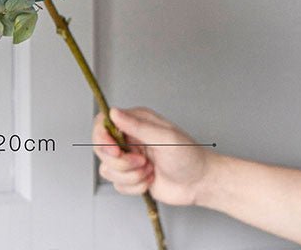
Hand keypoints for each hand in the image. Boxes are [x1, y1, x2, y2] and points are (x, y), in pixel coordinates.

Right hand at [93, 106, 212, 205]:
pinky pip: (117, 185)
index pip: (102, 123)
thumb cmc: (188, 156)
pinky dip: (134, 186)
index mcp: (134, 121)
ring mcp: (128, 158)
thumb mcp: (165, 137)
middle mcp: (128, 138)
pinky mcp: (130, 177)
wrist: (200, 183)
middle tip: (141, 162)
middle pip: (100, 148)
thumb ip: (137, 125)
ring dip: (130, 175)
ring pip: (107, 169)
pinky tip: (149, 180)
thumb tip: (114, 112)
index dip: (102, 137)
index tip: (115, 150)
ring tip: (149, 170)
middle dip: (120, 161)